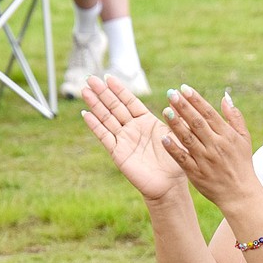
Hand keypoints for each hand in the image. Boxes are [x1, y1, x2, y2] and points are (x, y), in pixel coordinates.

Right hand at [81, 75, 188, 201]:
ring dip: (95, 105)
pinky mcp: (118, 153)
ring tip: (85, 90)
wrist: (168, 185)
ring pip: (107, 118)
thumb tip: (174, 96)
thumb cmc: (176, 161)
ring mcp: (124, 140)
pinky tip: (85, 114)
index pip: (130, 102)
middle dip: (103, 93)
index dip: (119, 90)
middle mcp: (133, 129)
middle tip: (90, 78)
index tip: (108, 77)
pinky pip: (104, 136)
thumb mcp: (178, 136)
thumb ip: (175, 118)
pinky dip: (95, 126)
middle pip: (115, 107)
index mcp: (147, 122)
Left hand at [160, 85, 256, 210]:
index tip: (184, 88)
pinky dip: (173, 149)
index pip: (209, 114)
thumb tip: (225, 97)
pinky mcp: (196, 173)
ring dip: (176, 124)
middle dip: (183, 107)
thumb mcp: (244, 139)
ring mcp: (205, 160)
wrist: (240, 194)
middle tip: (171, 93)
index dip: (196, 100)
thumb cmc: (242, 163)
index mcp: (227, 136)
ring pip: (188, 139)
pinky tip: (163, 138)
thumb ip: (235, 117)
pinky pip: (182, 159)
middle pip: (197, 123)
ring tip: (165, 110)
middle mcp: (216, 146)